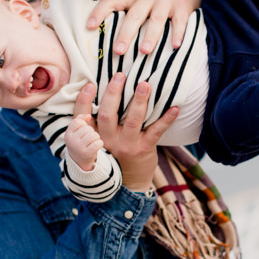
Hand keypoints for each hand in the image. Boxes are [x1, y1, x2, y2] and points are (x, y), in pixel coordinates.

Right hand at [65, 115, 103, 170]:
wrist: (79, 160)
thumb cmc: (79, 141)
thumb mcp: (75, 131)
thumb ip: (80, 120)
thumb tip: (88, 116)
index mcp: (68, 134)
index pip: (78, 122)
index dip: (83, 125)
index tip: (82, 131)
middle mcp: (72, 141)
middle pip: (87, 128)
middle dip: (91, 132)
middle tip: (88, 139)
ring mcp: (79, 148)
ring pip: (94, 135)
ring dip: (96, 138)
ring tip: (92, 142)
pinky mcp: (87, 154)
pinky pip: (98, 143)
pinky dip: (100, 143)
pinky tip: (96, 146)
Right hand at [73, 75, 177, 191]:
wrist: (130, 183)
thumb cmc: (115, 155)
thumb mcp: (100, 143)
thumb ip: (98, 124)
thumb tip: (104, 90)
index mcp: (95, 137)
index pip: (84, 117)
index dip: (84, 101)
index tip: (89, 84)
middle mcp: (108, 141)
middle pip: (107, 114)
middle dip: (114, 93)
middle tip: (120, 75)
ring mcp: (127, 145)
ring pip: (132, 120)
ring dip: (139, 101)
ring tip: (145, 84)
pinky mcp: (144, 148)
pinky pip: (156, 131)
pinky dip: (166, 119)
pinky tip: (175, 108)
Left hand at [86, 0, 204, 55]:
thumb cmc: (157, 3)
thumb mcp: (141, 4)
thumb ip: (128, 16)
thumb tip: (108, 45)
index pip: (112, 1)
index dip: (99, 12)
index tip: (89, 27)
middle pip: (134, 15)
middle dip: (126, 33)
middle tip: (118, 51)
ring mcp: (166, 1)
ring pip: (156, 19)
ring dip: (150, 36)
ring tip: (144, 51)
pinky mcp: (182, 6)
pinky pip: (179, 22)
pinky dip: (177, 34)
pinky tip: (175, 46)